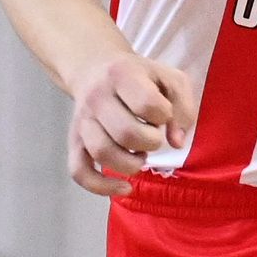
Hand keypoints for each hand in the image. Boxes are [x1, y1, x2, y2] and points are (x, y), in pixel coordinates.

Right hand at [67, 52, 198, 196]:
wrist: (94, 68)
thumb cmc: (139, 76)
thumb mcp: (169, 78)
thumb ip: (182, 106)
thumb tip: (177, 142)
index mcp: (123, 75)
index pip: (147, 105)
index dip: (164, 115)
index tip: (164, 114)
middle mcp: (97, 98)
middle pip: (125, 133)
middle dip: (151, 142)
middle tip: (154, 137)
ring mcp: (82, 121)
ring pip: (102, 152)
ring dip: (131, 163)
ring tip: (141, 156)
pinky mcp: (74, 141)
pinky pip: (79, 171)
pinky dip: (100, 186)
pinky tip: (124, 188)